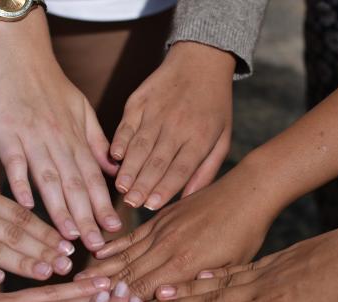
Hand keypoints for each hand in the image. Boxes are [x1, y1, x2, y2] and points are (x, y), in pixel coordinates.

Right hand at [0, 12, 121, 251]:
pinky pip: (14, 162)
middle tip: (96, 246)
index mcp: (76, 138)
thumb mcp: (82, 110)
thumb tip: (115, 170)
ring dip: (60, 209)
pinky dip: (19, 183)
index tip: (113, 231)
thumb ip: (97, 143)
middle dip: (87, 218)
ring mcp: (31, 138)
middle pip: (75, 185)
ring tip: (69, 236)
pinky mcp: (5, 133)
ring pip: (49, 178)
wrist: (17, 54)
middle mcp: (58, 141)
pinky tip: (27, 206)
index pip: (93, 178)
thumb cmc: (49, 85)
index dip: (104, 205)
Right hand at [75, 167, 275, 299]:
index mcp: (183, 264)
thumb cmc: (245, 233)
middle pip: (127, 274)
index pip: (144, 291)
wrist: (248, 191)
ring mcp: (160, 230)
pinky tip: (98, 252)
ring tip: (77, 281)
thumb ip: (197, 287)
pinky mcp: (161, 217)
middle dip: (102, 290)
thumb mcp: (229, 268)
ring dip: (100, 269)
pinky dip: (114, 245)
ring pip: (124, 254)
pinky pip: (132, 234)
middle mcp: (166, 247)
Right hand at [110, 42, 233, 209]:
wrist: (201, 60)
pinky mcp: (140, 101)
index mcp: (200, 137)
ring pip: (140, 146)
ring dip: (129, 169)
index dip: (165, 188)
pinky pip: (127, 125)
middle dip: (143, 185)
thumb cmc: (214, 106)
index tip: (151, 206)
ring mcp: (157, 112)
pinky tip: (114, 157)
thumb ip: (206, 170)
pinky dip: (119, 141)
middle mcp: (177, 126)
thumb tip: (189, 199)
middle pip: (158, 161)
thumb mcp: (222, 138)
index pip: (180, 168)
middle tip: (131, 204)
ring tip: (121, 187)